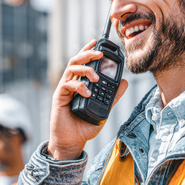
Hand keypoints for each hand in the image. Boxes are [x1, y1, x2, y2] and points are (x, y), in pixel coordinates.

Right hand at [48, 40, 127, 159]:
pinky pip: (68, 84)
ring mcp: (65, 89)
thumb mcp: (103, 110)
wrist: (71, 142)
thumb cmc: (84, 127)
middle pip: (76, 61)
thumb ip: (113, 97)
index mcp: (81, 85)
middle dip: (87, 54)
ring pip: (71, 68)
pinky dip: (79, 86)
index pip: (84, 63)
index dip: (89, 51)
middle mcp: (72, 84)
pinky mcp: (59, 96)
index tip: (98, 43)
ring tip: (96, 78)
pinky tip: (88, 92)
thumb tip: (125, 83)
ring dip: (85, 69)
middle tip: (99, 53)